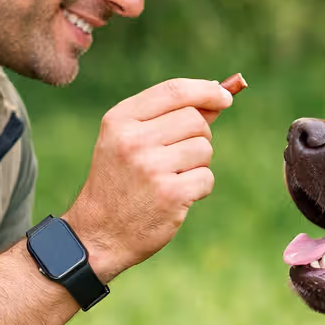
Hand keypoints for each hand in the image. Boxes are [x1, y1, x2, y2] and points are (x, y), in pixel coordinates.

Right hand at [66, 77, 235, 280]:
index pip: (174, 90)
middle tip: (180, 157)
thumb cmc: (120, 182)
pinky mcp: (170, 194)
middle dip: (198, 136)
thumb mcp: (127, 141)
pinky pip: (206, 178)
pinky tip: (176, 197)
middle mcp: (134, 140)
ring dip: (198, 164)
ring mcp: (152, 167)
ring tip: (171, 178)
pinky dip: (199, 188)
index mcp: (120, 120)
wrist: (99, 233)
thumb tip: (218, 94)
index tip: (225, 96)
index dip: (206, 90)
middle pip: (195, 120)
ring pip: (204, 149)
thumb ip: (168, 116)